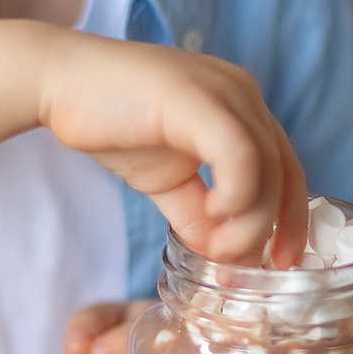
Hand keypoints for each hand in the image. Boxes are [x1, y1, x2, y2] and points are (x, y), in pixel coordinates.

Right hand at [38, 31, 307, 266]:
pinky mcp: (196, 99)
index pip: (289, 168)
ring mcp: (224, 92)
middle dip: (273, 230)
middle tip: (242, 269)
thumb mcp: (168, 181)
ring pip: (267, 168)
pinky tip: (212, 212)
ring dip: (249, 222)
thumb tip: (223, 256)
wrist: (58, 84)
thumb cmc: (114, 124)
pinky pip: (239, 155)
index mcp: (242, 109)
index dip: (293, 219)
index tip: (282, 262)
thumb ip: (199, 215)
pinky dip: (234, 195)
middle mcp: (243, 94)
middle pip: (285, 172)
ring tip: (219, 249)